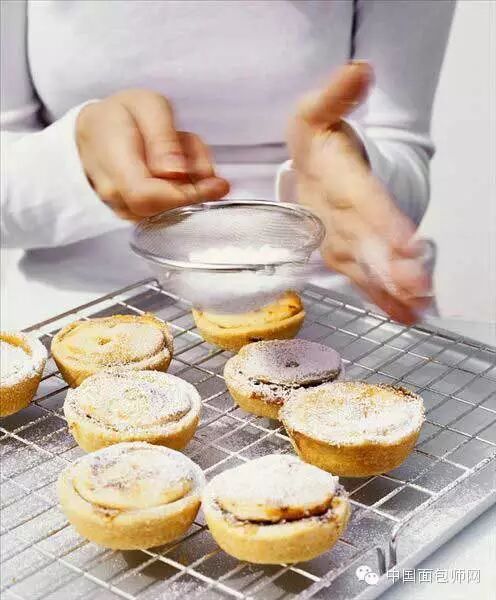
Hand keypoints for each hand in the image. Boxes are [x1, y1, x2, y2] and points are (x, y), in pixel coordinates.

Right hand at [76, 89, 229, 219]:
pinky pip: (171, 210)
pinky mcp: (139, 216)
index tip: (217, 184)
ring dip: (192, 181)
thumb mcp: (147, 106)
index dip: (188, 195)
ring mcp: (126, 210)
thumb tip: (176, 172)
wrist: (96, 131)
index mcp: (114, 164)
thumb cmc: (122, 116)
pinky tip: (176, 164)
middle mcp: (117, 196)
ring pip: (175, 209)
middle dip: (197, 184)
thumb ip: (162, 139)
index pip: (149, 196)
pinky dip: (184, 188)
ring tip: (181, 147)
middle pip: (169, 208)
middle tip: (196, 149)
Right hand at [288, 63, 430, 324]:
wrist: (302, 172)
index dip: (380, 221)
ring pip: (362, 267)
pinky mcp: (342, 256)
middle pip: (362, 242)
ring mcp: (334, 240)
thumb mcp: (315, 109)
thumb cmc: (314, 141)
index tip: (406, 242)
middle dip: (388, 265)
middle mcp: (330, 215)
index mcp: (328, 177)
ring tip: (416, 307)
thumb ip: (337, 94)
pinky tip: (406, 314)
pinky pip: (361, 279)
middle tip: (417, 286)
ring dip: (388, 289)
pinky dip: (382, 298)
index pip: (357, 199)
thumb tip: (361, 71)